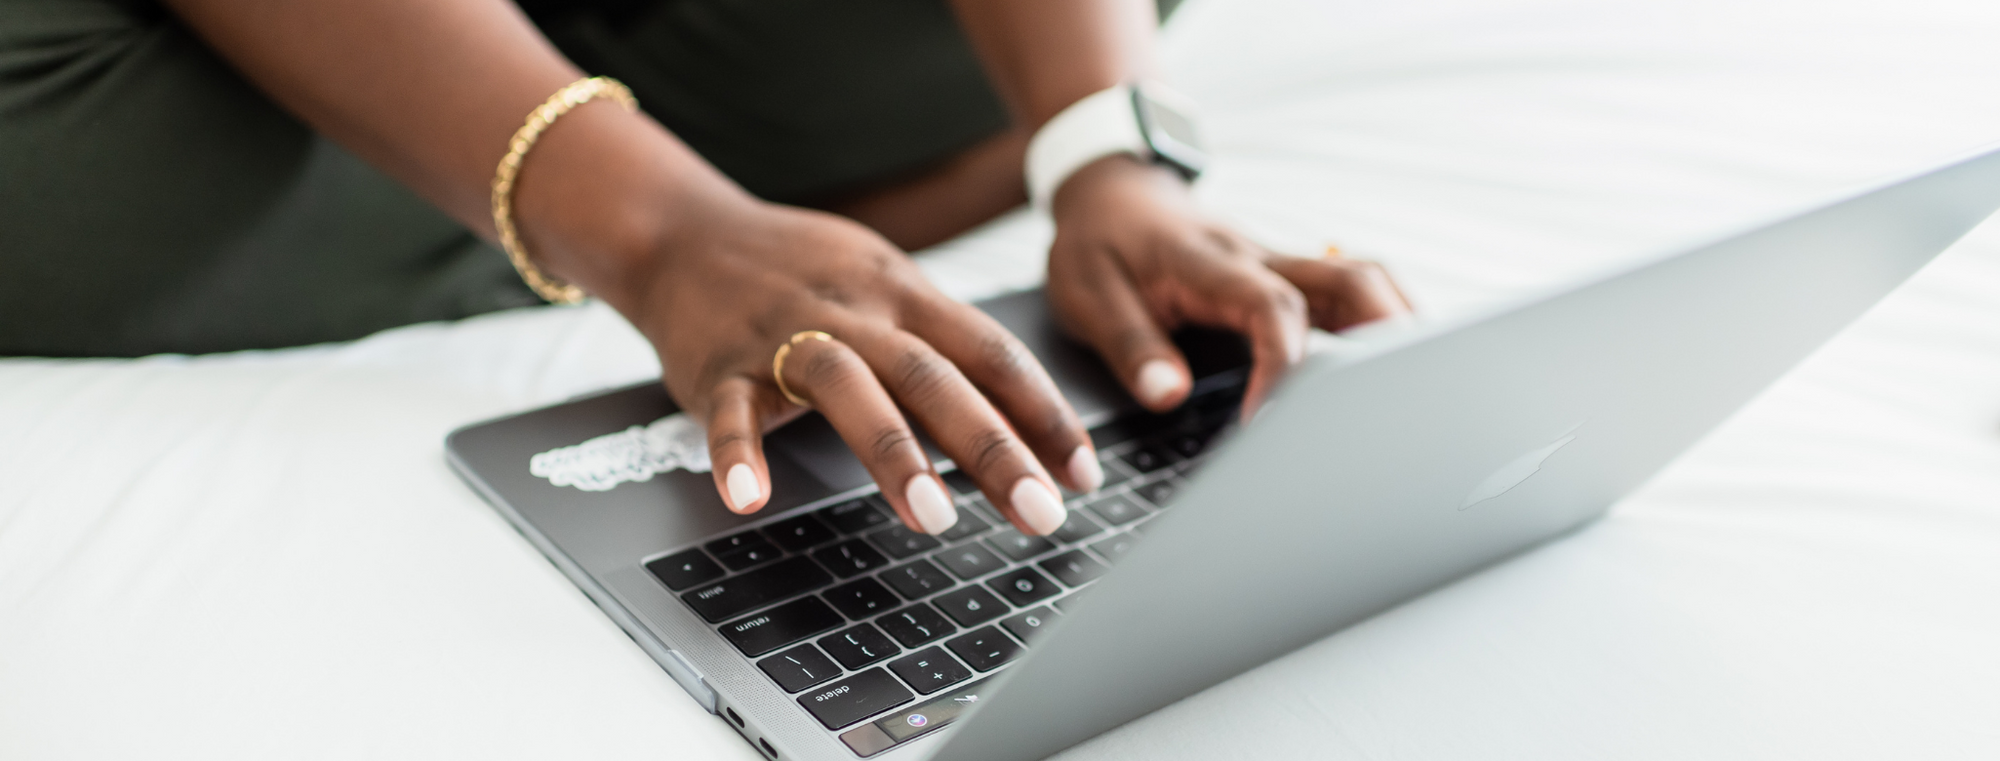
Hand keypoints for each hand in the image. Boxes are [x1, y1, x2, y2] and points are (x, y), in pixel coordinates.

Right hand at [603, 197, 1101, 535]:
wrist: (686, 232)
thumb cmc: (803, 273)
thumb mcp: (886, 285)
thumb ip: (946, 348)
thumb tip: (1028, 426)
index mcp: (905, 293)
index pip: (991, 351)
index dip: (1043, 411)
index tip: (1082, 472)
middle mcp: (855, 310)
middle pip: (935, 376)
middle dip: (993, 448)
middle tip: (1040, 512)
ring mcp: (784, 333)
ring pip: (847, 387)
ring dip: (894, 453)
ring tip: (935, 518)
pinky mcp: (719, 363)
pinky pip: (730, 409)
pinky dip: (738, 453)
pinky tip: (752, 497)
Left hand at [1046, 155, 1411, 415]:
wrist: (1110, 189)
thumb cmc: (1098, 242)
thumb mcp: (1087, 293)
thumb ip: (1131, 345)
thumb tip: (1168, 395)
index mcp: (1210, 262)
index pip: (1271, 308)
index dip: (1283, 366)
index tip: (1271, 424)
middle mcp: (1259, 258)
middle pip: (1350, 281)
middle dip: (1383, 336)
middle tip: (1397, 401)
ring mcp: (1280, 264)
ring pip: (1362, 281)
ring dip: (1394, 327)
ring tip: (1416, 388)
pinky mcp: (1286, 276)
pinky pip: (1348, 292)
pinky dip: (1377, 325)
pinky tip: (1392, 368)